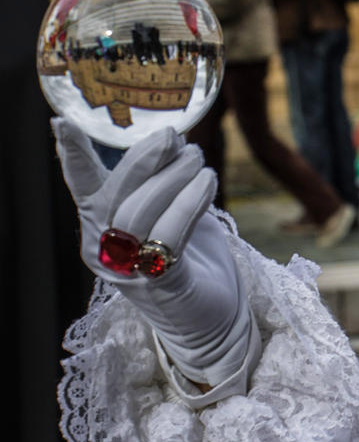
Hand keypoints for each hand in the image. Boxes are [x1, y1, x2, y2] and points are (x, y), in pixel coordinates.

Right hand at [55, 119, 257, 402]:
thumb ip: (166, 183)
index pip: (82, 187)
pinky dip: (190, 202)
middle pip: (113, 193)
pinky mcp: (160, 282)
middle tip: (175, 137)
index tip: (62, 123)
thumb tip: (176, 141)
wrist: (214, 318)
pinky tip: (208, 183)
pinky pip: (171, 233)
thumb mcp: (175, 213)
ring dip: (173, 177)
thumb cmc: (193, 262)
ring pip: (140, 210)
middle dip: (144, 158)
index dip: (73, 156)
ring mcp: (128, 269)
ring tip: (199, 160)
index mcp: (101, 228)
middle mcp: (105, 249)